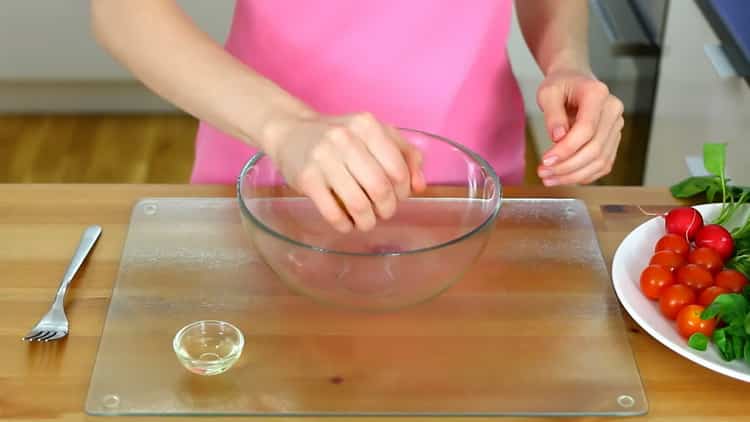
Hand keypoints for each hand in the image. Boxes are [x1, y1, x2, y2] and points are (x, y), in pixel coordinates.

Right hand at [264, 112, 425, 232]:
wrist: (290, 132)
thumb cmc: (340, 137)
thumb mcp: (374, 135)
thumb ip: (404, 155)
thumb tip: (419, 186)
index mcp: (367, 126)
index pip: (398, 169)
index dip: (403, 191)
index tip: (397, 197)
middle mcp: (346, 138)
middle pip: (380, 188)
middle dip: (387, 209)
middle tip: (383, 213)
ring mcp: (323, 158)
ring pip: (357, 204)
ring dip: (367, 221)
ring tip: (366, 222)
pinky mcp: (306, 178)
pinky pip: (332, 212)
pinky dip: (344, 225)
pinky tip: (346, 224)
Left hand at [535, 69, 623, 185]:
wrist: (574, 81)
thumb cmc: (561, 85)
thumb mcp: (548, 93)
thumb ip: (552, 114)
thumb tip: (558, 138)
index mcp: (598, 94)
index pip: (586, 129)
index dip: (566, 149)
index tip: (546, 160)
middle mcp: (613, 110)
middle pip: (595, 148)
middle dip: (567, 166)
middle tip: (544, 173)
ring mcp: (616, 127)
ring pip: (601, 161)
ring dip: (574, 175)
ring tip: (550, 178)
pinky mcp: (613, 140)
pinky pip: (603, 164)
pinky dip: (584, 175)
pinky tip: (565, 177)